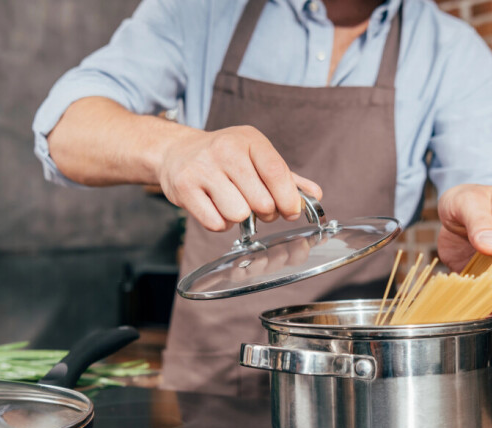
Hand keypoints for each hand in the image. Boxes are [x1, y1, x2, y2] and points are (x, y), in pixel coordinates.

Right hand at [158, 125, 321, 231]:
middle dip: (266, 212)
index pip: (276, 172)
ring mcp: (202, 168)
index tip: (291, 211)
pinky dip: (221, 223)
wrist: (177, 152)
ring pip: (238, 214)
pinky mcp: (184, 187)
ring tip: (234, 204)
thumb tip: (315, 195)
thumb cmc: (224, 158)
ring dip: (241, 218)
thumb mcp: (256, 157)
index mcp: (249, 139)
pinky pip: (216, 223)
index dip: (289, 199)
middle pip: (261, 201)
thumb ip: (286, 177)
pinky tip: (216, 208)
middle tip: (258, 207)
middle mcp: (225, 150)